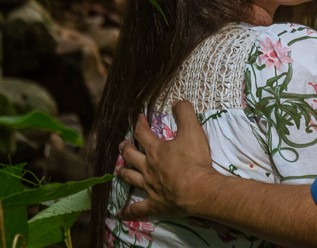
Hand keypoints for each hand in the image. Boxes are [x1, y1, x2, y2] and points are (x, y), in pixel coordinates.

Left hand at [116, 100, 217, 218]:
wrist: (199, 189)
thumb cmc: (195, 161)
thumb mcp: (193, 130)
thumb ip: (185, 113)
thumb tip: (176, 102)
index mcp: (156, 150)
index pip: (142, 133)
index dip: (139, 124)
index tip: (138, 119)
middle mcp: (149, 167)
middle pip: (132, 156)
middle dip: (126, 148)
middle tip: (122, 145)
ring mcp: (150, 186)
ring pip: (131, 178)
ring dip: (123, 173)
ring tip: (117, 170)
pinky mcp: (155, 204)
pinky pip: (138, 209)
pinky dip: (129, 211)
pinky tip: (121, 214)